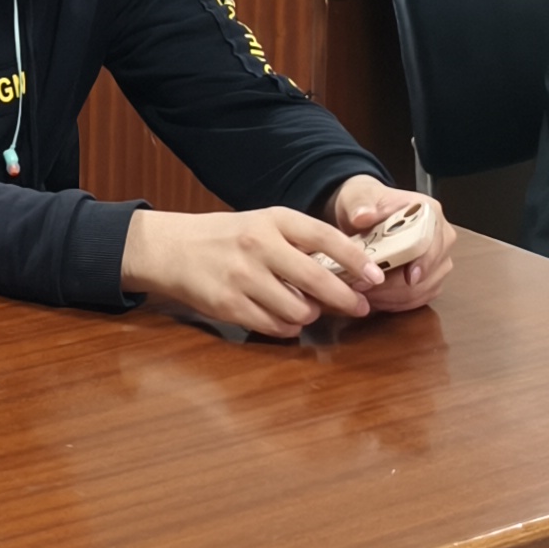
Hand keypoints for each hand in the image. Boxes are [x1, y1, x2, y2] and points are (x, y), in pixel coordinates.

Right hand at [121, 204, 394, 336]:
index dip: (355, 259)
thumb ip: (300, 242)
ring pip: (299, 310)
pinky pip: (275, 327)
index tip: (376, 276)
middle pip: (317, 280)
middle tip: (359, 307)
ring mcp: (243, 277)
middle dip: (346, 298)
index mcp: (273, 220)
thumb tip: (349, 269)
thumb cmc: (226, 237)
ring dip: (310, 315)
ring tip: (307, 308)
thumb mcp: (263, 224)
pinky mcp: (229, 306)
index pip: (325, 237)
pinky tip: (284, 318)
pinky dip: (287, 327)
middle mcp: (259, 246)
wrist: (172, 248)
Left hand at [325, 174, 453, 314]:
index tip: (409, 278)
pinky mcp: (429, 280)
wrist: (362, 215)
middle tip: (364, 288)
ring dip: (392, 298)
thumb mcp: (358, 197)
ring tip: (363, 294)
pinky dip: (395, 304)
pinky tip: (373, 300)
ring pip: (423, 290)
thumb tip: (363, 216)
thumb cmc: (365, 203)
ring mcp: (437, 262)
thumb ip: (361, 205)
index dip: (424, 262)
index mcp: (430, 213)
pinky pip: (418, 300)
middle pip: (430, 272)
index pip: (434, 242)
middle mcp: (440, 238)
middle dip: (396, 285)